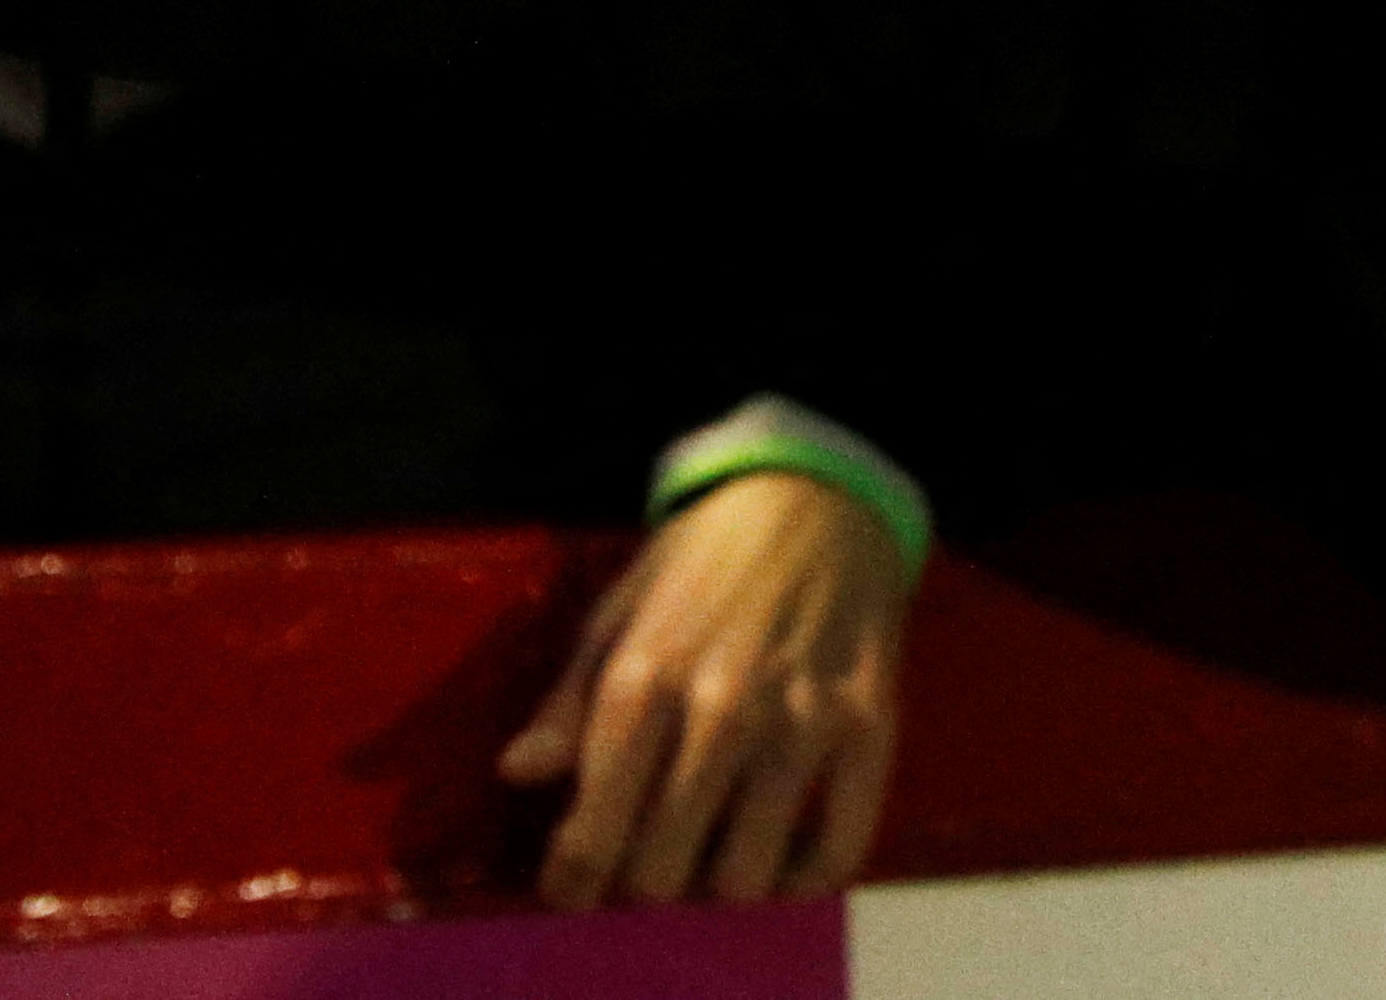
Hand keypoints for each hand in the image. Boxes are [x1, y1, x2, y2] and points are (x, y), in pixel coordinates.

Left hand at [498, 474, 909, 907]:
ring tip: (714, 860)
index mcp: (643, 678)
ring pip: (743, 874)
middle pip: (661, 871)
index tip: (574, 888)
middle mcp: (719, 706)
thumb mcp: (616, 615)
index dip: (572, 880)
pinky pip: (836, 846)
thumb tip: (517, 773)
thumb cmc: (704, 561)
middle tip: (648, 863)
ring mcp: (799, 720)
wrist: (819, 497)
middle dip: (644, 883)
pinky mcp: (868, 724)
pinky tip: (782, 862)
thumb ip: (567, 703)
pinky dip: (802, 879)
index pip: (592, 831)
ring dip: (719, 885)